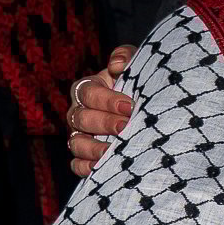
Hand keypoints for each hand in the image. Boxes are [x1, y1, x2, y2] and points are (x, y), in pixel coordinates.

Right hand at [66, 45, 136, 177]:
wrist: (148, 110)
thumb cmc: (139, 85)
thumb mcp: (137, 66)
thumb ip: (126, 56)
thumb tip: (116, 65)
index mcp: (89, 89)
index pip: (88, 92)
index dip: (107, 99)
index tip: (130, 105)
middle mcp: (80, 112)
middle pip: (81, 118)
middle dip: (105, 123)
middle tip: (127, 126)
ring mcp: (80, 136)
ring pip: (76, 143)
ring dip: (93, 148)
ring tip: (114, 151)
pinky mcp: (85, 157)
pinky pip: (77, 165)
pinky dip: (87, 168)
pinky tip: (104, 167)